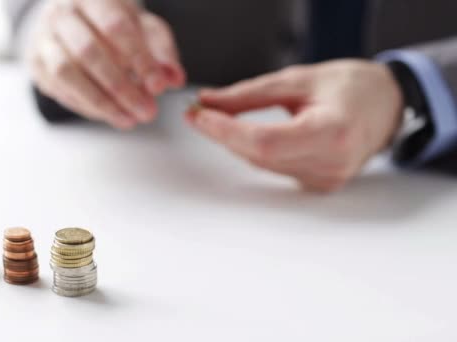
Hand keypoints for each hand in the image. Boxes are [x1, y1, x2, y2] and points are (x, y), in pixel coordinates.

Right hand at [29, 0, 185, 129]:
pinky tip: (111, 115)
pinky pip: (59, 89)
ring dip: (101, 102)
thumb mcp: (145, 29)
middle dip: (121, 87)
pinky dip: (88, 106)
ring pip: (67, 72)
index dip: (139, 58)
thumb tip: (174, 78)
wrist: (76, 21)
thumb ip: (162, 51)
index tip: (158, 87)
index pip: (116, 26)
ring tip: (129, 120)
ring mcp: (44, 37)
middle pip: (88, 51)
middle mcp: (62, 12)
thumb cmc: (116, 25)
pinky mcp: (36, 62)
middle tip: (148, 112)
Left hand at [187, 60, 403, 191]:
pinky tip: (246, 136)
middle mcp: (332, 164)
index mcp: (333, 132)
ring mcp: (327, 180)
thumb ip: (250, 94)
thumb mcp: (299, 79)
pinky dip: (255, 152)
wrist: (386, 105)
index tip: (200, 117)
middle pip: (260, 156)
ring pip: (263, 165)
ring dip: (236, 144)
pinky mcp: (320, 186)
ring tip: (218, 119)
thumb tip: (208, 103)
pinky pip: (274, 170)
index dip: (227, 132)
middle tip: (199, 113)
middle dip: (224, 135)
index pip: (266, 142)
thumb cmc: (351, 88)